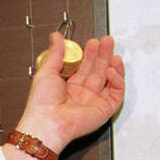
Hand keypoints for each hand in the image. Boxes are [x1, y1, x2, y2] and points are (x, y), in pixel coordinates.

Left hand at [16, 33, 124, 153]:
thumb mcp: (47, 71)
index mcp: (68, 87)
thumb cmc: (42, 104)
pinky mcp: (104, 110)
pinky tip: (112, 70)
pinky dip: (117, 81)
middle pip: (98, 70)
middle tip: (107, 41)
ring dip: (113, 65)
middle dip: (104, 55)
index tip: (92, 42)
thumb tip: (56, 37)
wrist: (47, 122)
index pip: (84, 67)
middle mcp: (81, 94)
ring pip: (109, 80)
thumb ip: (55, 52)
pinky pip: (117, 93)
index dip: (90, 54)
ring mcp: (93, 102)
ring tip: (113, 52)